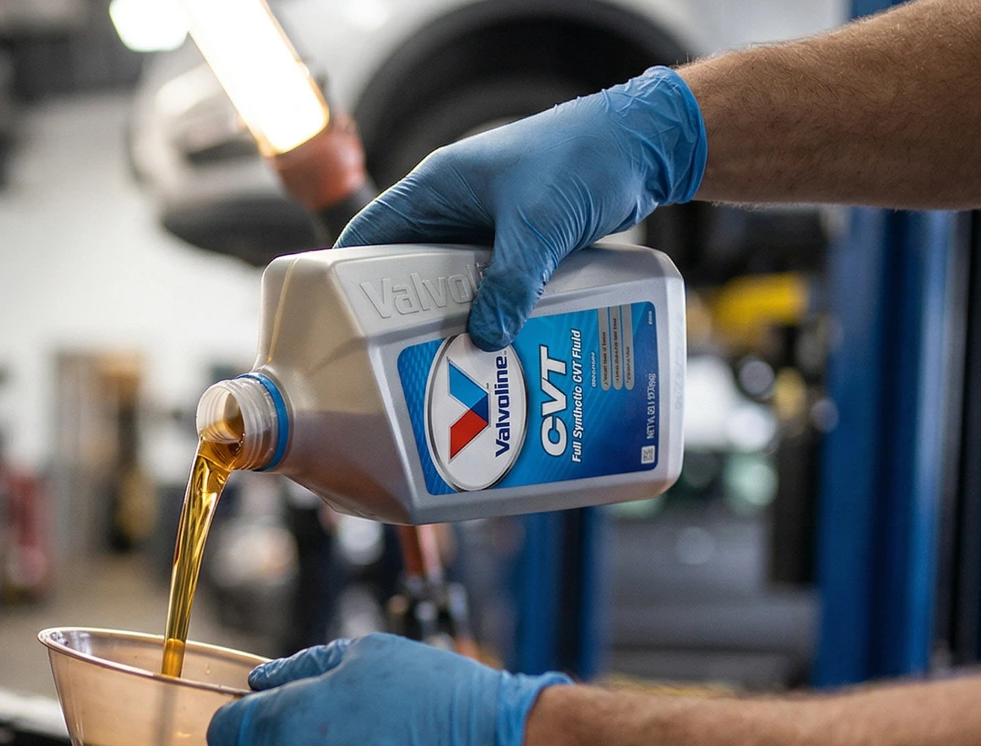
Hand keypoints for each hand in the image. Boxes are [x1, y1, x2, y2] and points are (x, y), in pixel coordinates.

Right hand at [336, 67, 704, 351]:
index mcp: (436, 188)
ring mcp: (485, 226)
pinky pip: (490, 285)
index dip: (343, 281)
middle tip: (397, 363)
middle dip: (402, 314)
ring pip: (450, 283)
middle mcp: (453, 208)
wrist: (644, 144)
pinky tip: (496, 347)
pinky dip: (490, 312)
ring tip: (446, 365)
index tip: (336, 329)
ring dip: (452, 317)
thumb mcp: (539, 225)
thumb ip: (511, 283)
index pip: (367, 236)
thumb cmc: (584, 156)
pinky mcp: (518, 243)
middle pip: (405, 270)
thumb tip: (484, 339)